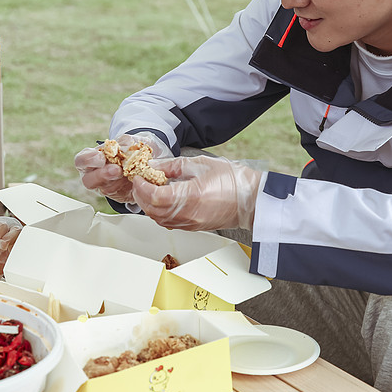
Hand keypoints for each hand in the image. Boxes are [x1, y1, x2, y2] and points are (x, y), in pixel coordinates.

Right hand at [74, 132, 170, 203]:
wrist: (145, 161)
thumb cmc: (129, 148)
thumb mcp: (128, 140)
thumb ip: (126, 141)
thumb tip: (127, 144)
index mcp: (91, 158)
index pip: (81, 160)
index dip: (88, 160)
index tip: (101, 158)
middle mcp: (94, 175)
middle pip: (88, 180)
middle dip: (103, 175)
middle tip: (117, 170)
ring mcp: (104, 187)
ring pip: (105, 189)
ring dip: (118, 182)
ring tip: (128, 174)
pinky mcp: (118, 196)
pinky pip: (121, 195)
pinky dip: (129, 188)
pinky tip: (135, 180)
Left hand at [131, 155, 262, 231]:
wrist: (253, 200)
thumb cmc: (233, 180)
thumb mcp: (201, 164)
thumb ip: (174, 165)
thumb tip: (154, 166)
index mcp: (191, 196)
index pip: (155, 196)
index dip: (142, 187)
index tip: (138, 177)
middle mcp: (189, 214)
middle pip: (152, 210)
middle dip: (141, 196)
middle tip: (139, 182)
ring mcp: (191, 224)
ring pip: (158, 219)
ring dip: (148, 206)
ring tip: (148, 190)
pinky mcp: (194, 228)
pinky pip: (168, 223)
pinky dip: (158, 213)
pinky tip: (161, 201)